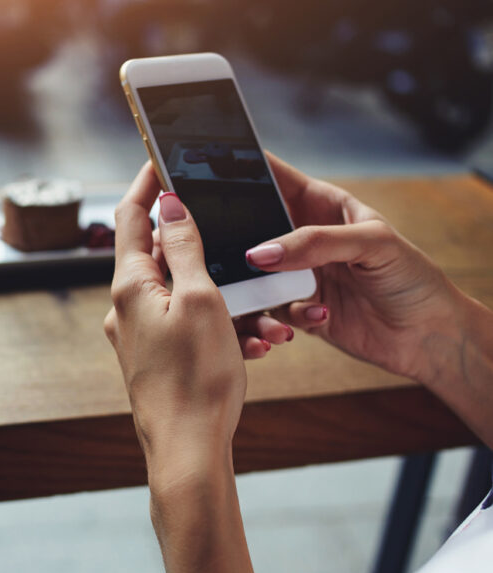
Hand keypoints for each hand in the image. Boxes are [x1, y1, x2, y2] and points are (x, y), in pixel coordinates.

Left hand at [105, 163, 260, 474]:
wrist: (188, 451)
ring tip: (256, 308)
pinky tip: (248, 339)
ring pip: (179, 292)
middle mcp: (126, 307)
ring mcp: (138, 334)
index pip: (128, 217)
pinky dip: (215, 321)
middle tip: (226, 230)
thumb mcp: (200, 300)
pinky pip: (185, 324)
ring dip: (217, 290)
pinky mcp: (154, 356)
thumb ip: (183, 248)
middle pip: (155, 253)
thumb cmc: (196, 378)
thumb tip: (168, 204)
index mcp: (130, 286)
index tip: (161, 159)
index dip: (145, 184)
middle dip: (196, 241)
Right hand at [246, 154, 461, 382]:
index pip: (275, 177)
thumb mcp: (372, 244)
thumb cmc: (412, 278)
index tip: (211, 172)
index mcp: (322, 205)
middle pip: (252, 227)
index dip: (244, 170)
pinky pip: (268, 311)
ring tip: (279, 296)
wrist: (427, 336)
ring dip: (257, 287)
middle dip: (237, 236)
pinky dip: (282, 317)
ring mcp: (297, 274)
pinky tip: (320, 316)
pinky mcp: (295, 309)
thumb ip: (315, 243)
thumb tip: (259, 254)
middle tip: (226, 246)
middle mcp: (303, 238)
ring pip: (253, 274)